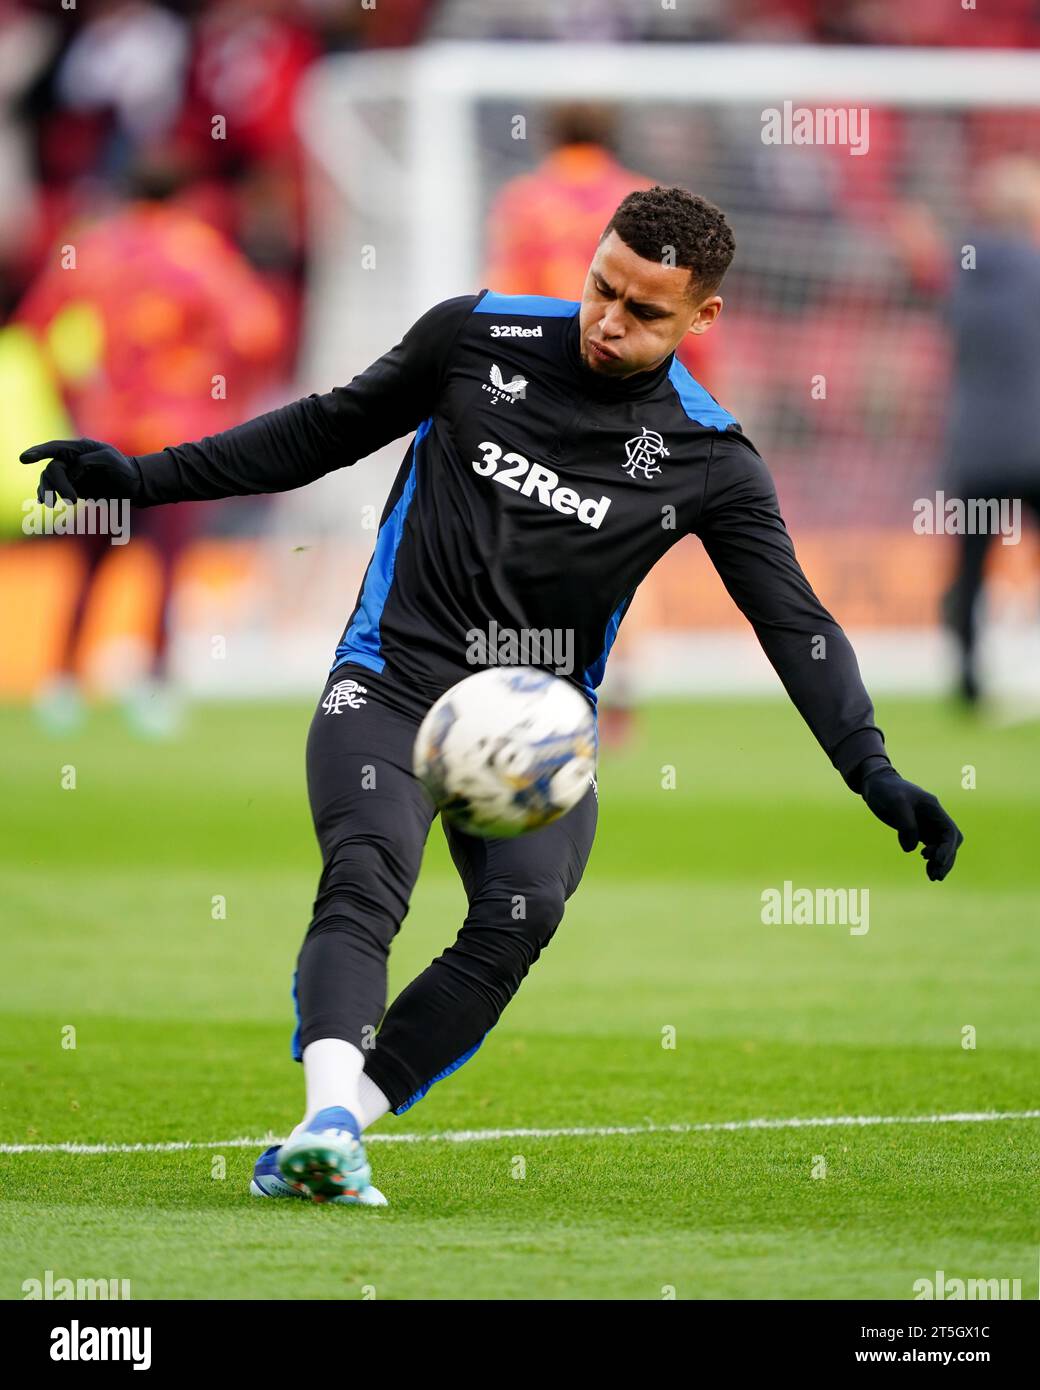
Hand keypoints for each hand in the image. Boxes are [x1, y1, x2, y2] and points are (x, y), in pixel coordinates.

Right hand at [20, 438, 142, 505]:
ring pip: (49, 480)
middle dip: (59, 485)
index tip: (25, 459)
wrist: (133, 485)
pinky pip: (54, 490)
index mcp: (79, 448)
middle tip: (73, 500)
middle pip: (53, 469)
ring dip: (48, 491)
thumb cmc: (123, 469)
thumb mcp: (110, 459)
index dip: (38, 452)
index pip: (55, 448)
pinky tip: (43, 502)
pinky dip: (47, 494)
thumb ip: (89, 461)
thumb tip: (71, 471)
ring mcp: (70, 473)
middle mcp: (71, 459)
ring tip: (50, 504)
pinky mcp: (72, 487)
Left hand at [861, 765, 963, 881]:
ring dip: (940, 862)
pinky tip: (927, 868)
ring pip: (942, 847)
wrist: (875, 784)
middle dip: (946, 859)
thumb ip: (906, 825)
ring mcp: (927, 825)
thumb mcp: (896, 803)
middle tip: (936, 875)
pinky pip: (931, 848)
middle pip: (950, 842)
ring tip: (933, 876)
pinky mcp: (917, 831)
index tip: (937, 860)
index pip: (950, 831)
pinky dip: (931, 860)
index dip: (948, 848)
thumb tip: (912, 848)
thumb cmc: (886, 790)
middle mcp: (934, 818)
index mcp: (934, 809)